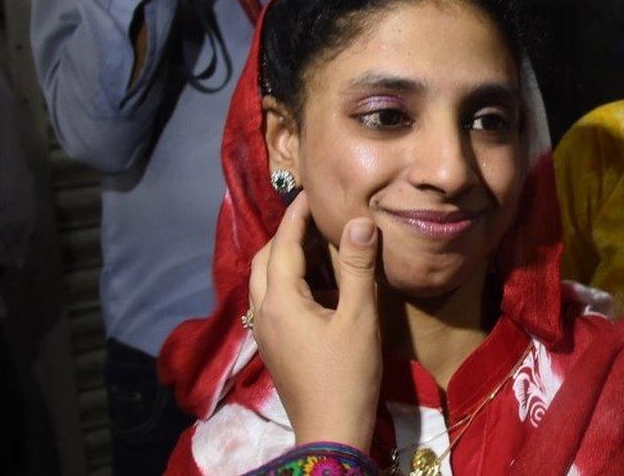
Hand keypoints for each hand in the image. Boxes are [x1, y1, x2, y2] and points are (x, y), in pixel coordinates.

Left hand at [249, 192, 381, 449]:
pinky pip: (272, 301)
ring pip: (264, 282)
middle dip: (284, 235)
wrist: (331, 431)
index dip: (296, 215)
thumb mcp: (358, 317)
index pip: (283, 244)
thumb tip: (359, 221)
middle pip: (263, 260)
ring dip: (284, 259)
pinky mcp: (275, 347)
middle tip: (312, 218)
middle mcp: (263, 311)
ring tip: (315, 247)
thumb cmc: (347, 373)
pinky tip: (316, 288)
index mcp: (280, 300)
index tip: (311, 191)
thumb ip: (356, 267)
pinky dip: (288, 282)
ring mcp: (265, 332)